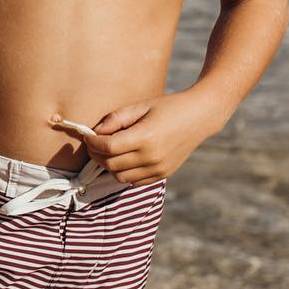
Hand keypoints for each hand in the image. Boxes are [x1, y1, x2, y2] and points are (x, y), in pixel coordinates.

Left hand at [65, 92, 216, 183]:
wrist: (200, 116)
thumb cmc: (169, 107)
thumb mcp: (141, 106)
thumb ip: (116, 119)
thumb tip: (96, 132)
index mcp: (145, 137)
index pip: (108, 147)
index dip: (93, 143)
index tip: (88, 136)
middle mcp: (152, 157)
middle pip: (111, 164)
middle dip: (97, 155)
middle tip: (94, 144)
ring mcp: (159, 168)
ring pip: (120, 177)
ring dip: (109, 166)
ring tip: (109, 152)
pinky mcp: (163, 174)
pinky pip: (135, 181)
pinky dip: (124, 173)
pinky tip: (124, 159)